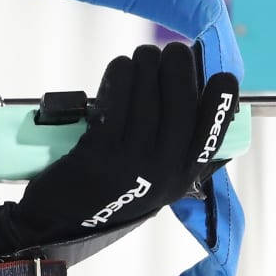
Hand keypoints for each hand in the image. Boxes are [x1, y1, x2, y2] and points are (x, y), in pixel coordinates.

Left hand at [0, 43, 238, 257]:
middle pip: (181, 107)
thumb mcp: (149, 180)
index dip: (221, 101)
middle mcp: (164, 173)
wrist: (54, 225)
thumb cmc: (104, 194)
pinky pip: (115, 106)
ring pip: (147, 101)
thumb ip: (169, 149)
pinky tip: (119, 68)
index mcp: (182, 179)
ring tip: (140, 57)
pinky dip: (119, 80)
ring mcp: (131, 165)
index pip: (213, 134)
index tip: (219, 75)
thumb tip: (182, 92)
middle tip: (170, 50)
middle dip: (179, 70)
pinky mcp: (98, 156)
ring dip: (145, 68)